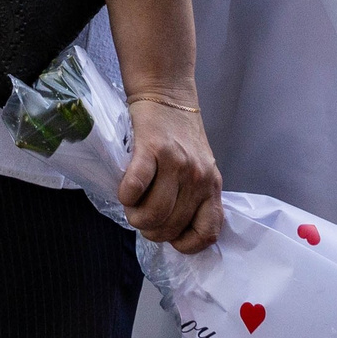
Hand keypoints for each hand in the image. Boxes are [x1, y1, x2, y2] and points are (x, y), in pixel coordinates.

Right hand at [118, 95, 222, 254]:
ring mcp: (176, 163)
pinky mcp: (152, 148)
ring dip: (135, 216)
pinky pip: (136, 187)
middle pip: (171, 227)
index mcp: (212, 185)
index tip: (170, 236)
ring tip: (131, 206)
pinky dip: (126, 196)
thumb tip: (172, 231)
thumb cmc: (180, 134)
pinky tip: (124, 191)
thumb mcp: (199, 168)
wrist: (166, 93)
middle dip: (150, 230)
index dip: (184, 244)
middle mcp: (198, 177)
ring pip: (154, 213)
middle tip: (141, 217)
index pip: (208, 232)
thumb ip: (192, 196)